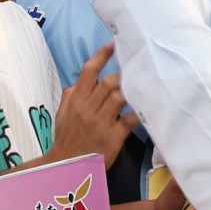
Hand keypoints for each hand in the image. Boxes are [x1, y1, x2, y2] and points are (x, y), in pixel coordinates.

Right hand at [53, 44, 136, 165]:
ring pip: (119, 97)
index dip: (101, 55)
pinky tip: (148, 107)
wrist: (66, 165)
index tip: (114, 44)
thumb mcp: (62, 114)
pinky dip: (139, 112)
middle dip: (122, 73)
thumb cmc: (66, 139)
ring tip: (145, 81)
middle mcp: (88, 108)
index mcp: (76, 100)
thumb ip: (70, 96)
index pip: (89, 71)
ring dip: (132, 88)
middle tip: (136, 65)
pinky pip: (129, 120)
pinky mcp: (112, 137)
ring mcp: (100, 122)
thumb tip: (79, 82)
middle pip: (108, 82)